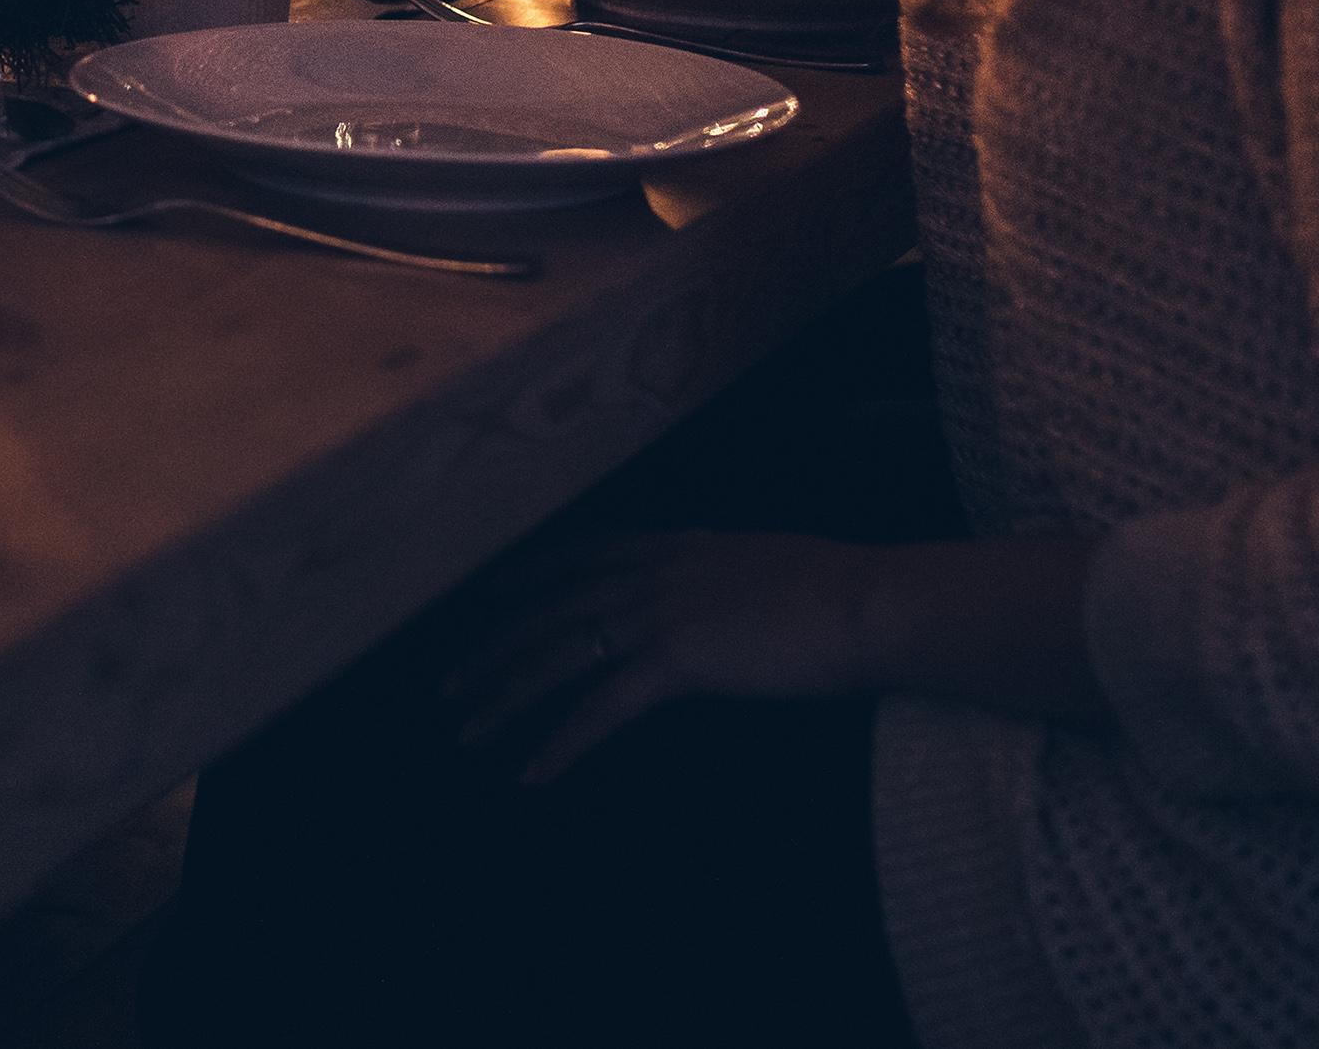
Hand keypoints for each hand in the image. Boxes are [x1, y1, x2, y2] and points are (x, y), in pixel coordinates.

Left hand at [449, 533, 889, 780]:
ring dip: (503, 695)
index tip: (492, 589)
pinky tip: (531, 773)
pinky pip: (601, 708)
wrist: (871, 601)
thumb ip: (730, 574)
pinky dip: (562, 743)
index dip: (532, 574)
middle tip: (446, 680)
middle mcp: (653, 572)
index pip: (584, 554)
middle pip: (549, 608)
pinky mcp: (677, 661)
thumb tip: (729, 586)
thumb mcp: (769, 564)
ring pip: (556, 656)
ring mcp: (659, 614)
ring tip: (463, 727)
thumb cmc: (842, 590)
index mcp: (676, 545)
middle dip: (492, 645)